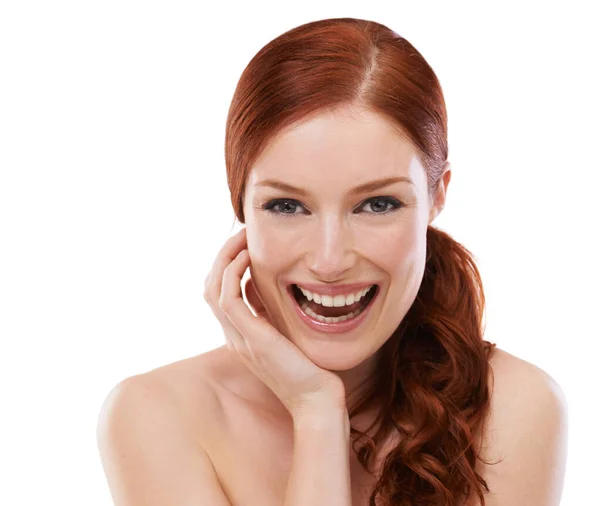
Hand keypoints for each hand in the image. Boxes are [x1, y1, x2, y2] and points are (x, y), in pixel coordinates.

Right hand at [203, 228, 346, 417]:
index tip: (248, 243)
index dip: (228, 265)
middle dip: (223, 255)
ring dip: (225, 257)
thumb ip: (276, 314)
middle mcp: (233, 335)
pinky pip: (227, 297)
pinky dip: (232, 272)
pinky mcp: (250, 337)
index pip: (219, 293)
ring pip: (212, 288)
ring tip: (243, 237)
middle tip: (243, 233)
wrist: (317, 400)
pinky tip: (249, 256)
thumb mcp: (289, 334)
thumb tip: (271, 286)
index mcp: (240, 335)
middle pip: (209, 286)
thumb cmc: (310, 369)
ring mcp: (238, 337)